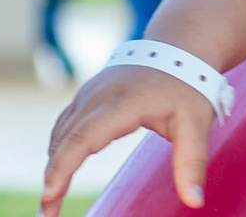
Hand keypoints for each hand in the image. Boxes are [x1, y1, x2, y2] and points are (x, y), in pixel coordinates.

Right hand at [42, 65, 214, 214]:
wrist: (181, 46)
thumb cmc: (189, 84)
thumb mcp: (197, 123)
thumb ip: (192, 163)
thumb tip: (195, 202)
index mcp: (121, 102)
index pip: (82, 138)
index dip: (63, 168)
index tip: (49, 196)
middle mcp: (97, 96)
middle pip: (64, 140)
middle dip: (53, 177)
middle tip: (48, 213)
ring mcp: (89, 93)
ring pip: (61, 133)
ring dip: (53, 164)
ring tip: (52, 199)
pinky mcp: (88, 95)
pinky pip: (65, 124)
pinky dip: (59, 149)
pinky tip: (60, 170)